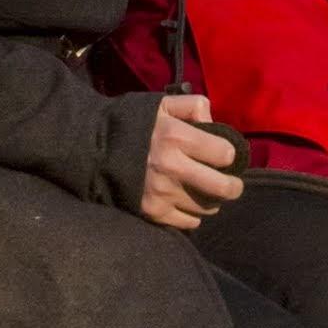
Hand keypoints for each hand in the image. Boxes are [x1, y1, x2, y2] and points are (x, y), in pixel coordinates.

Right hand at [140, 90, 246, 230]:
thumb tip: (215, 126)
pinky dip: (192, 214)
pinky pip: (189, 222)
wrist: (94, 149)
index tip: (223, 154)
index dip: (228, 153)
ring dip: (210, 200)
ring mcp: (162, 193)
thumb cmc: (133, 124)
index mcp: (176, 136)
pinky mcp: (153, 212)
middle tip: (231, 183)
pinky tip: (184, 201)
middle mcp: (172, 167)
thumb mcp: (163, 104)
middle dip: (233, 186)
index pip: (225, 154)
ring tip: (202, 190)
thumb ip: (194, 106)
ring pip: (207, 207)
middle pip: (223, 188)